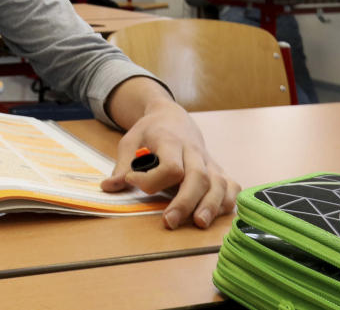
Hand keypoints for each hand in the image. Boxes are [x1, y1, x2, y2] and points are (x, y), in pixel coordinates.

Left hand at [102, 94, 239, 229]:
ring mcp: (209, 160)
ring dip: (211, 205)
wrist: (172, 117)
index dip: (152, 180)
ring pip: (219, 183)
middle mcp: (194, 151)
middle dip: (185, 202)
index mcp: (170, 141)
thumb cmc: (149, 132)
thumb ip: (122, 166)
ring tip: (198, 223)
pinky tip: (217, 215)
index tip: (133, 181)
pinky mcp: (218, 169)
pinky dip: (228, 201)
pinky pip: (231, 186)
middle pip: (198, 177)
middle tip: (169, 221)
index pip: (170, 165)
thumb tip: (108, 187)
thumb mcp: (130, 142)